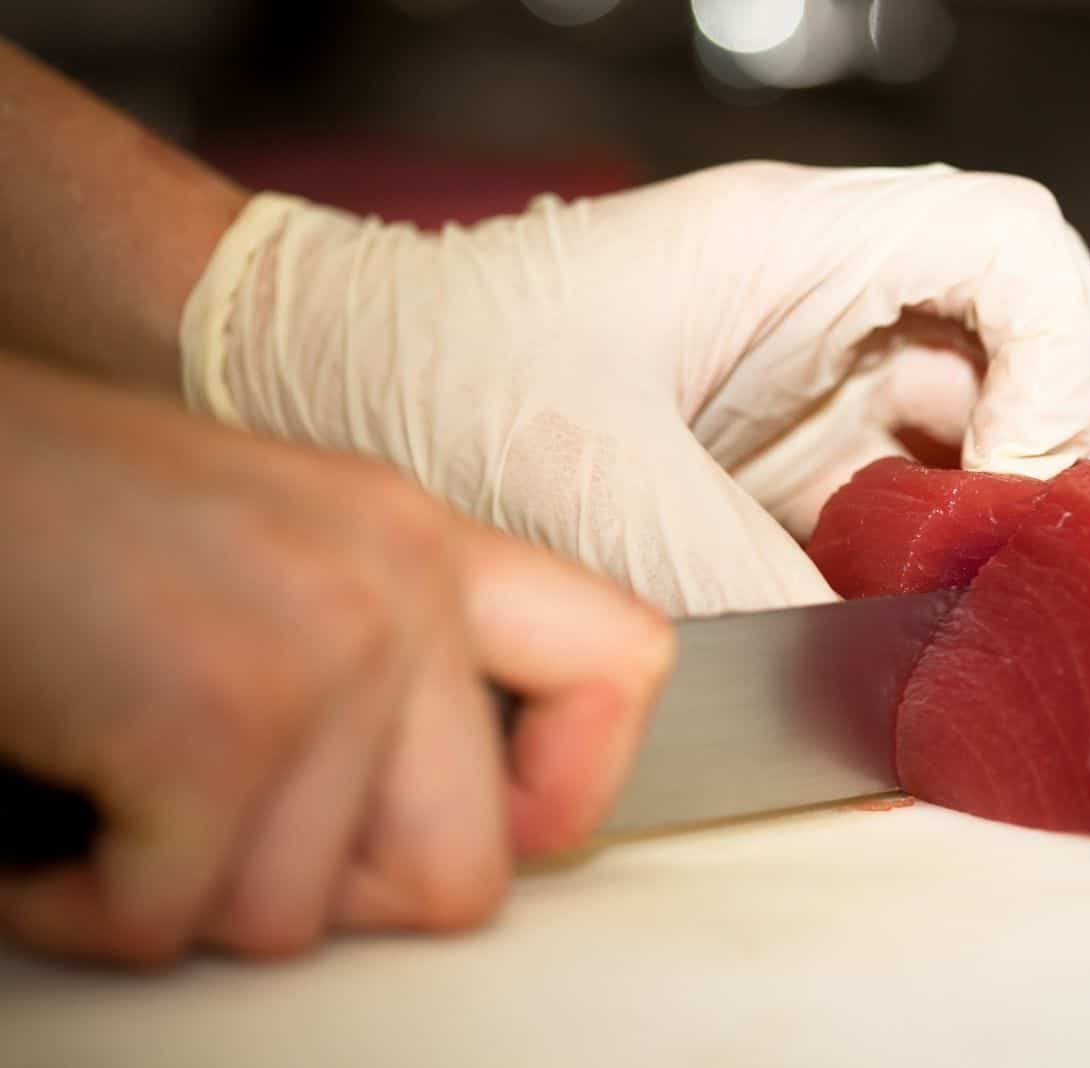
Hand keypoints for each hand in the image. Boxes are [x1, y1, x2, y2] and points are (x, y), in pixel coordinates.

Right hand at [0, 356, 671, 965]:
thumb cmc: (62, 515)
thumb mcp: (275, 557)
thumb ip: (387, 662)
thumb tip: (467, 821)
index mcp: (423, 541)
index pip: (625, 662)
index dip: (574, 786)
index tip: (506, 827)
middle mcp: (398, 584)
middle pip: (465, 869)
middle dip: (334, 898)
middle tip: (228, 841)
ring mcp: (318, 651)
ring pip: (299, 915)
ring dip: (182, 892)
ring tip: (113, 795)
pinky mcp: (212, 721)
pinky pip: (173, 921)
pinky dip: (84, 906)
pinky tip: (49, 825)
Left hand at [181, 162, 1089, 614]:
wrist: (315, 381)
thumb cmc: (423, 370)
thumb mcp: (585, 478)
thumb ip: (739, 577)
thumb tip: (877, 677)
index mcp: (790, 244)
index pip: (1010, 247)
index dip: (1068, 357)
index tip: (1033, 481)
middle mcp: (822, 301)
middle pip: (1029, 341)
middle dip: (1082, 448)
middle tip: (1087, 574)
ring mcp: (807, 383)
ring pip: (984, 426)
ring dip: (1024, 516)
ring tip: (1035, 615)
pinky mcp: (781, 463)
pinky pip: (912, 500)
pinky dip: (955, 559)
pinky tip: (959, 622)